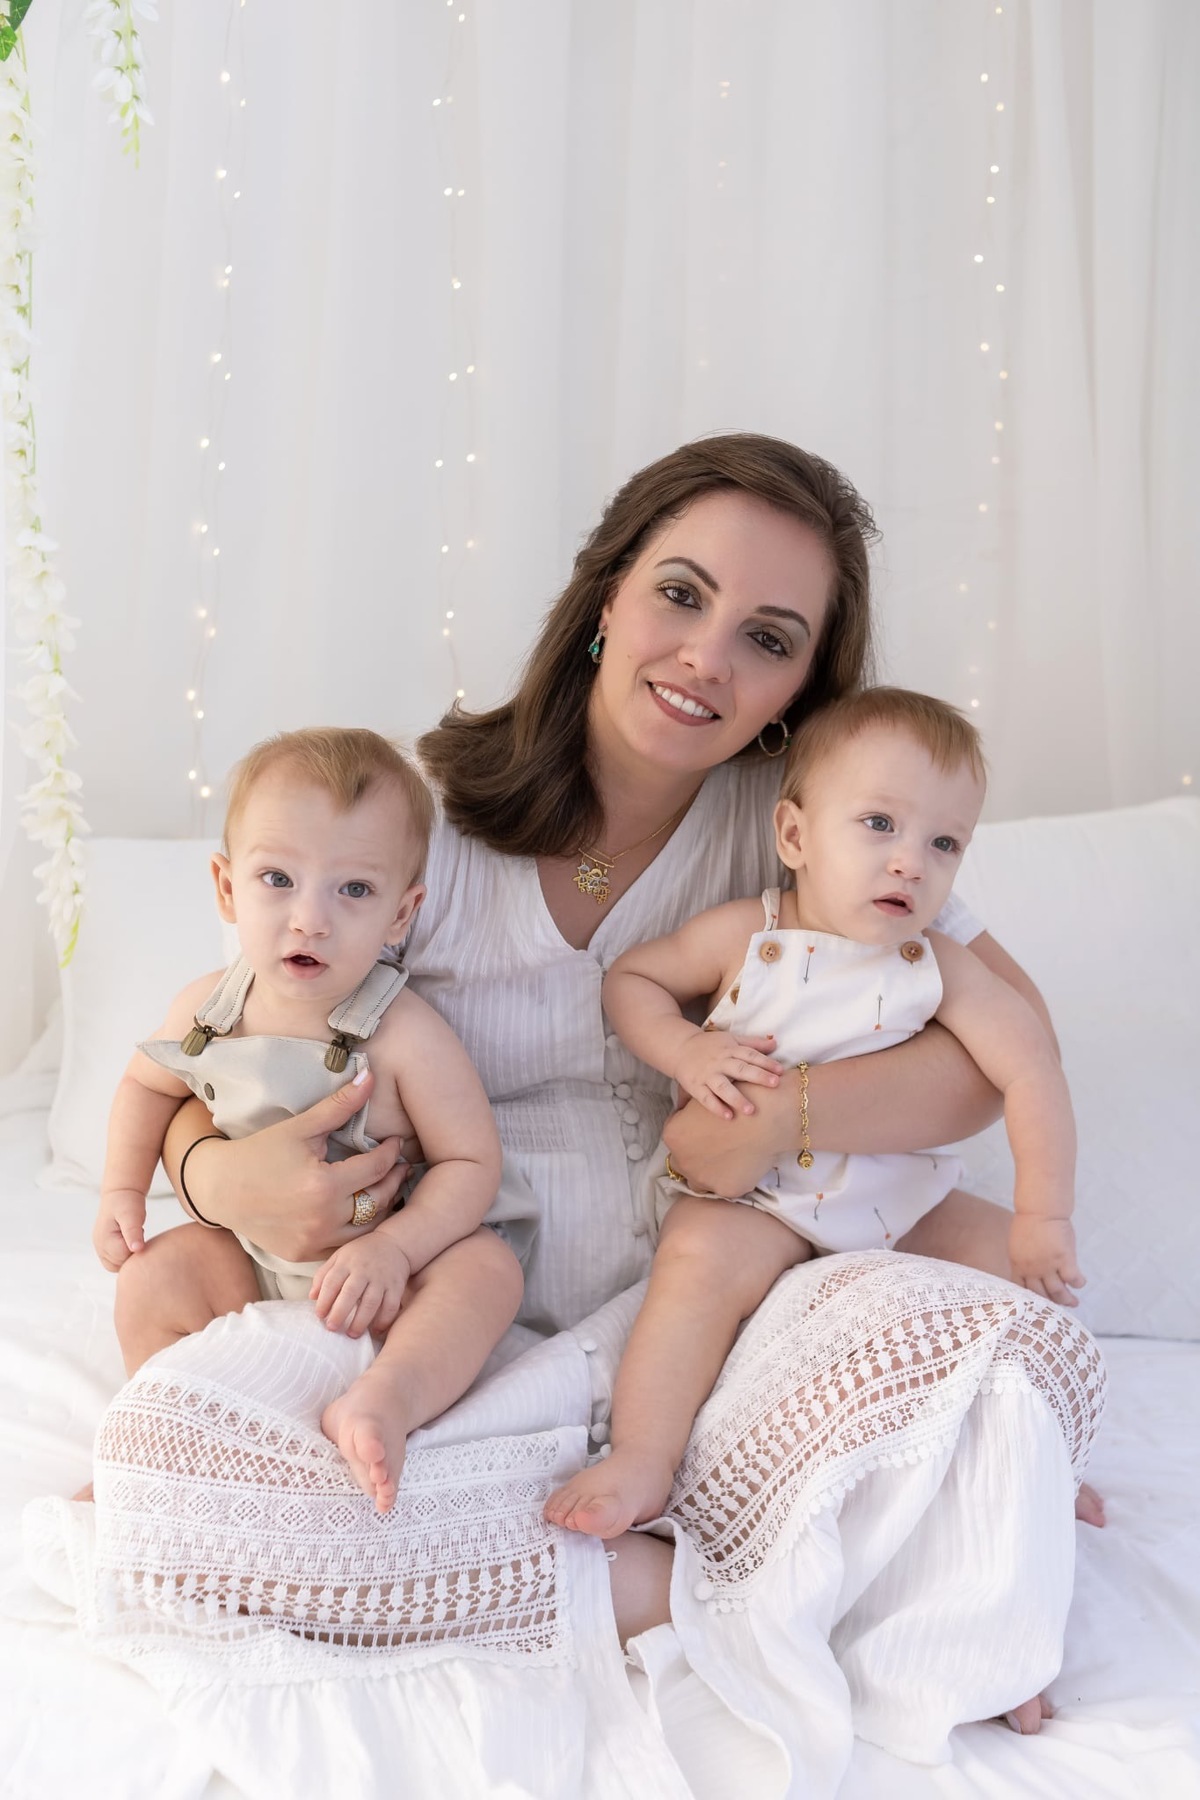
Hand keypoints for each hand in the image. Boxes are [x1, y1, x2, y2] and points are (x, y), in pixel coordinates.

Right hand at [93, 1190, 146, 1271]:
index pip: (124, 1258)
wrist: (121, 1192)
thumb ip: (133, 1232)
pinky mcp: (104, 1247)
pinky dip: (125, 1254)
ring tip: (133, 1236)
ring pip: (118, 1265)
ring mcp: (100, 1247)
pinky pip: (116, 1260)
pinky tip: (130, 1240)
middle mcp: (99, 1246)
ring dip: (128, 1254)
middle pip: (120, 1264)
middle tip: (137, 1233)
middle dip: (132, 1252)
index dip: (136, 1248)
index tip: (139, 1232)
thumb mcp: (132, 1215)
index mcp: (104, 1239)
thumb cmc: (127, 1202)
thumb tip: (137, 1250)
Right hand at [164, 1072, 409, 1261]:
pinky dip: (359, 1231)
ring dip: (382, 1208)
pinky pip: (345, 1247)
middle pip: (379, 1201)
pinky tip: (363, 1211)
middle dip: (394, 1180)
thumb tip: (371, 1074)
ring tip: (387, 1187)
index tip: (396, 1142)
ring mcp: (314, 1242)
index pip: (376, 1168)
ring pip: (368, 1230)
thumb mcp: (300, 1127)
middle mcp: (322, 1220)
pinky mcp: (305, 1255)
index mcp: (323, 1186)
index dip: (391, 1153)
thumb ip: (340, 1105)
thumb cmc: (260, 1153)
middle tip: (401, 1165)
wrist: (219, 1188)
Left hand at [310, 1230, 411, 1336]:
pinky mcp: (396, 1286)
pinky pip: (391, 1305)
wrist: (394, 1243)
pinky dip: (384, 1319)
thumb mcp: (339, 1256)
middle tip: (332, 1328)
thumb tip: (312, 1297)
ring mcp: (381, 1278)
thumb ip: (324, 1275)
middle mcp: (364, 1270)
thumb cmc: (361, 1254)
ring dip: (361, 1320)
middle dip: (340, 1313)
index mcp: (347, 1262)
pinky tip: (376, 1330)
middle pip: (350, 1293)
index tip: (319, 1315)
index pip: (332, 1282)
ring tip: (352, 1334)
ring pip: (371, 1302)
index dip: (324, 1300)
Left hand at [662, 1085, 791, 1198]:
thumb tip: (683, 1110)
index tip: (707, 1132)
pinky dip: (734, 1178)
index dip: (692, 1135)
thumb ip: (686, 1107)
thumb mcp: (702, 1097)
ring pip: (701, 1181)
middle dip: (698, 1157)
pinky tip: (745, 1163)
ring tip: (732, 1157)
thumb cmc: (734, 1098)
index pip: (676, 1140)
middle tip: (718, 1146)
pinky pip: (726, 1187)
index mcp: (672, 1136)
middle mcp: (682, 1161)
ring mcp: (703, 1179)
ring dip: (712, 1172)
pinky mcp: (727, 1190)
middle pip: (684, 1163)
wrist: (766, 1115)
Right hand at [673, 1029, 782, 1120]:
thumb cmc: (711, 1045)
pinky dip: (716, 1107)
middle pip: (740, 1069)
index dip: (766, 1062)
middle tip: (775, 1084)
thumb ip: (753, 1043)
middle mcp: (720, 1062)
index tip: (781, 1071)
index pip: (750, 1055)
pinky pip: (706, 1098)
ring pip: (723, 1087)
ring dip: (736, 1098)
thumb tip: (775, 1044)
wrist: (680, 1048)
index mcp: (730, 1049)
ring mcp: (707, 1075)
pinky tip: (728, 1117)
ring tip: (751, 1111)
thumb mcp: (731, 1039)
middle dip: (758, 1076)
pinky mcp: (695, 1086)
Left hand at [1009, 1215, 1084, 1306]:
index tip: (1040, 1306)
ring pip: (1058, 1291)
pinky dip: (1078, 1283)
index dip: (1032, 1300)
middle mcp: (1032, 1269)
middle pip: (1041, 1294)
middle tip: (1061, 1306)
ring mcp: (1048, 1265)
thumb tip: (1031, 1273)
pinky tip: (1080, 1283)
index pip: (1022, 1290)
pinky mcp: (1064, 1259)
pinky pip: (1073, 1278)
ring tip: (1074, 1302)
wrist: (1040, 1209)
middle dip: (1051, 1304)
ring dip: (1067, 1299)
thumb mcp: (1018, 1245)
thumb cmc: (1029, 1223)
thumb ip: (1023, 1261)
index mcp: (1018, 1265)